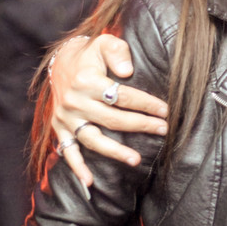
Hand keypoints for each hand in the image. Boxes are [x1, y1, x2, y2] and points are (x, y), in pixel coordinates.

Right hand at [50, 34, 168, 186]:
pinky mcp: (60, 129)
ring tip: (136, 160)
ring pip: (93, 139)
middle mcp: (74, 101)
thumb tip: (128, 71)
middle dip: (140, 125)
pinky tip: (90, 182)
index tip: (166, 111)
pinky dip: (77, 168)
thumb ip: (118, 52)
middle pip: (112, 119)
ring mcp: (66, 118)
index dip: (146, 104)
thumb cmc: (91, 54)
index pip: (122, 96)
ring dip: (114, 151)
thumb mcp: (104, 42)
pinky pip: (68, 151)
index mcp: (87, 81)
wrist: (61, 63)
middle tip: (163, 130)